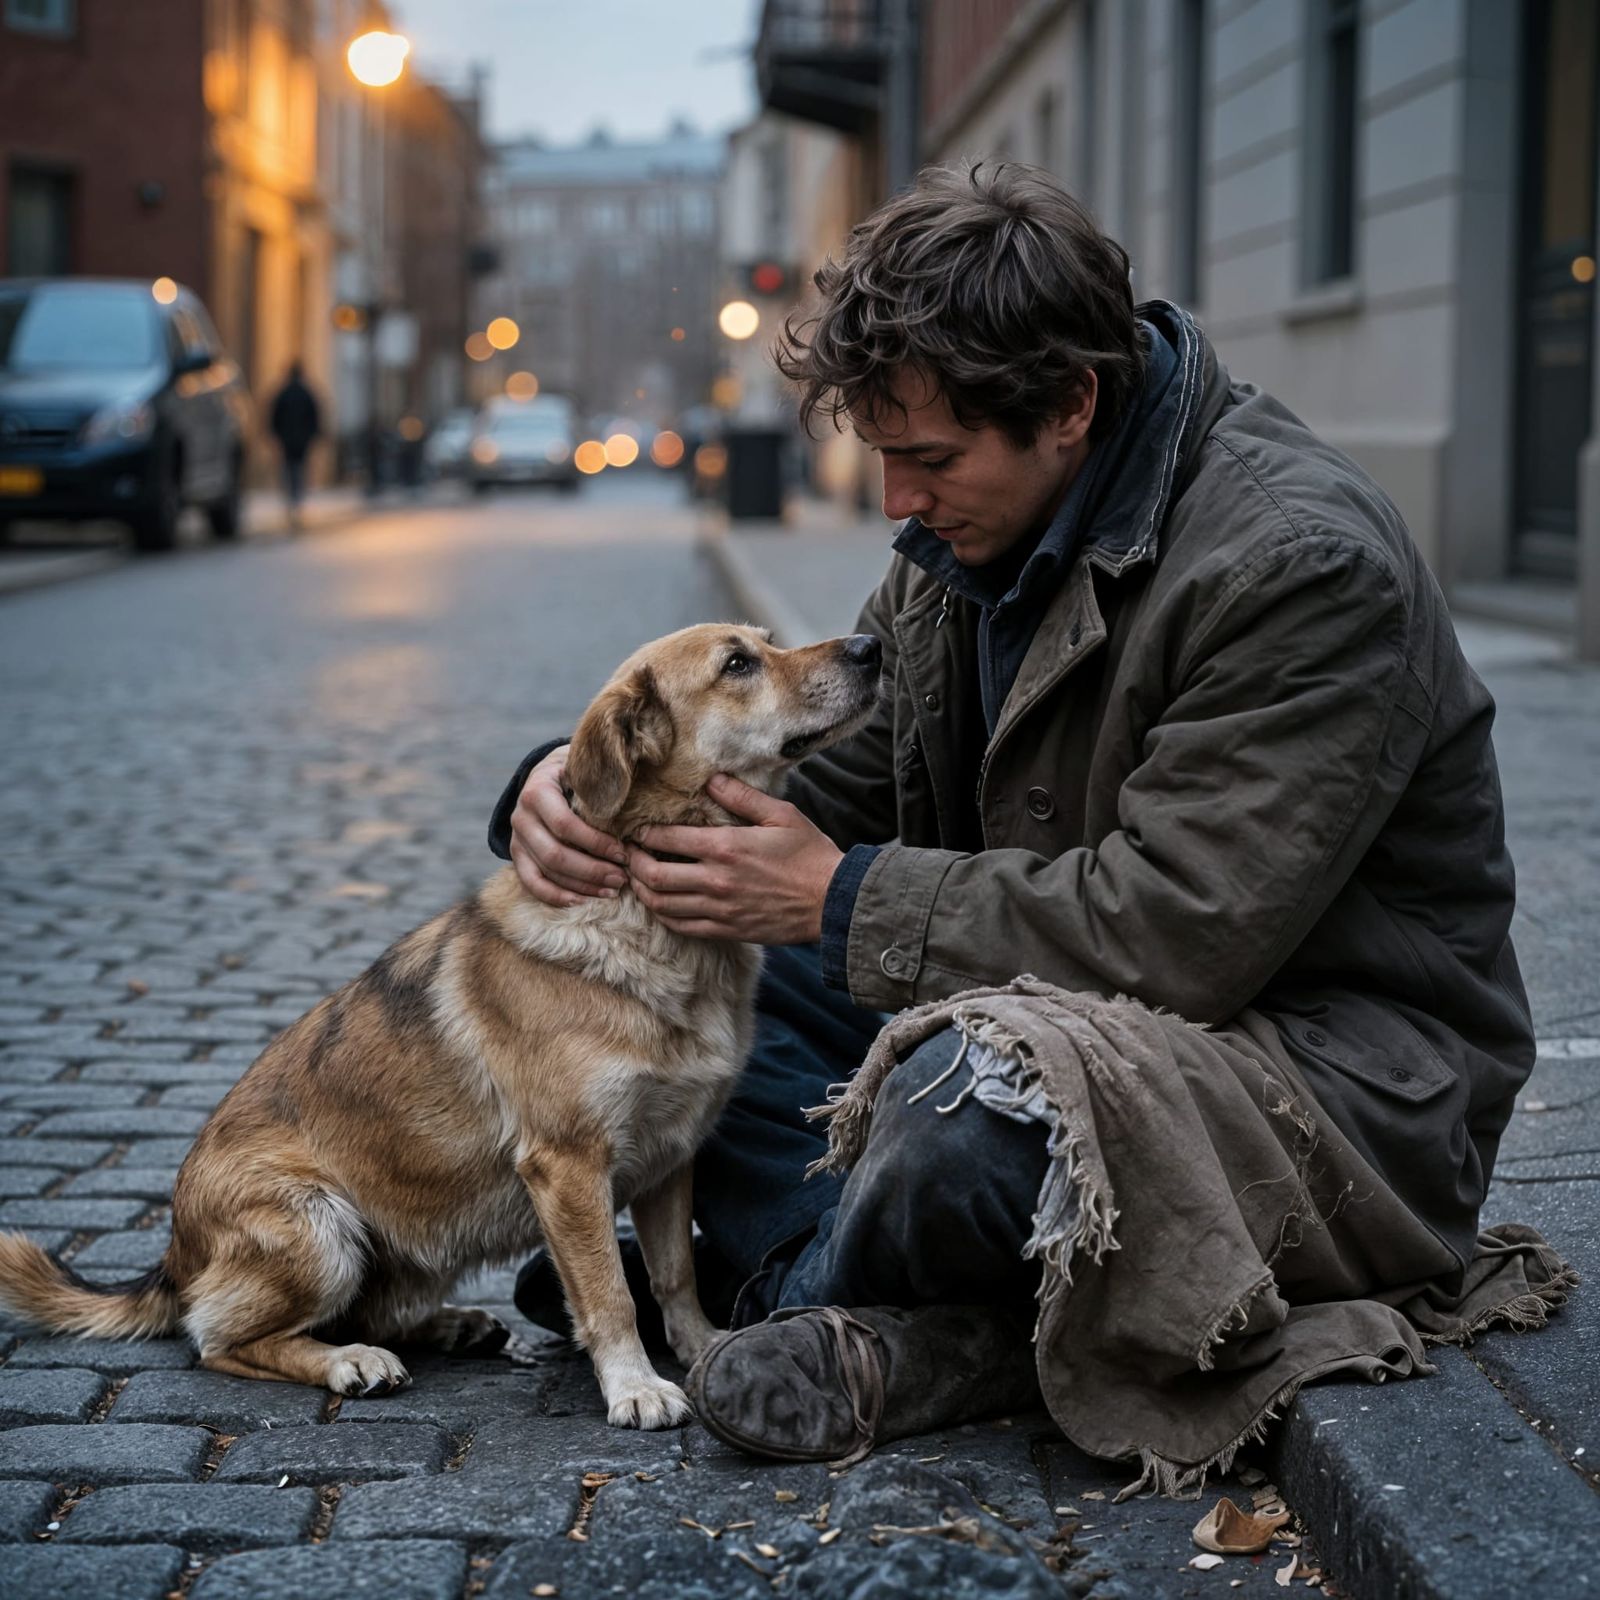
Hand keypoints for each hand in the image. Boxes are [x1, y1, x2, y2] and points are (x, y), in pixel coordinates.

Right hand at [508, 745, 628, 907]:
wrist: (547, 776)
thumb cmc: (576, 774)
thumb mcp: (584, 769)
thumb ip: (600, 783)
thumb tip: (635, 804)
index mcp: (537, 790)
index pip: (565, 824)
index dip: (596, 843)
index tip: (624, 853)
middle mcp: (521, 816)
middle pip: (555, 854)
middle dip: (592, 871)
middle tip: (622, 878)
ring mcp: (516, 838)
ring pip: (546, 872)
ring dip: (581, 886)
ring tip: (612, 890)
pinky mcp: (517, 856)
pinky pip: (532, 883)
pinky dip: (556, 896)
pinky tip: (582, 901)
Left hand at [626, 775, 842, 943]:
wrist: (833, 900)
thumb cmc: (810, 854)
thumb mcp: (781, 814)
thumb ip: (742, 796)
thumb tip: (710, 779)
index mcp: (726, 847)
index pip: (667, 840)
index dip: (643, 835)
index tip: (635, 830)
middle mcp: (716, 880)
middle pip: (655, 876)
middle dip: (634, 864)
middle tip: (629, 854)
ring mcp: (719, 909)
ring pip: (663, 905)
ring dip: (643, 891)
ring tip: (638, 879)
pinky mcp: (727, 930)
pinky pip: (683, 926)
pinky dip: (664, 916)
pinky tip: (662, 905)